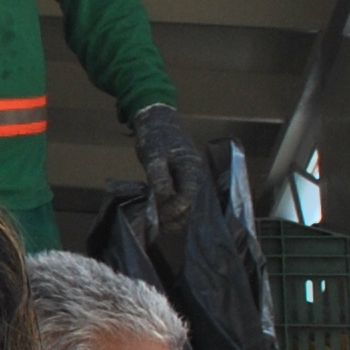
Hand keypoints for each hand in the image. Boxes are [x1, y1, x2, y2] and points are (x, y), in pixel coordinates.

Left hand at [132, 104, 200, 237]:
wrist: (158, 123)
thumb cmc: (155, 138)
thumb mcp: (153, 156)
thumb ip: (159, 177)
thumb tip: (164, 199)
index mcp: (191, 168)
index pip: (188, 195)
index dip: (175, 208)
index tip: (160, 215)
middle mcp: (196, 175)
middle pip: (191, 203)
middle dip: (176, 217)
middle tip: (159, 226)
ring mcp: (191, 178)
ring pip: (188, 203)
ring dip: (175, 215)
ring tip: (159, 224)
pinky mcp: (184, 180)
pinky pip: (182, 198)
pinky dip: (172, 208)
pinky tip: (161, 213)